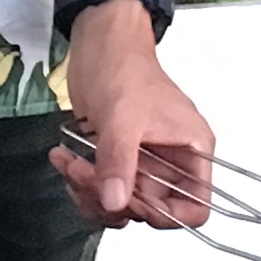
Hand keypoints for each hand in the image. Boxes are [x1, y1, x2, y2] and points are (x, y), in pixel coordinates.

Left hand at [59, 5, 211, 228]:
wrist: (98, 46)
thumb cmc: (124, 70)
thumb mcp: (123, 118)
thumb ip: (120, 162)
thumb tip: (115, 203)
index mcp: (191, 151)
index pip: (196, 207)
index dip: (167, 215)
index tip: (134, 201)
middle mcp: (171, 163)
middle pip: (150, 211)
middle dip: (113, 199)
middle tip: (86, 174)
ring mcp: (142, 164)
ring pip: (121, 206)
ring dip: (89, 193)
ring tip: (69, 163)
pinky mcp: (115, 161)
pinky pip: (101, 192)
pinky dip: (80, 183)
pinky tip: (65, 159)